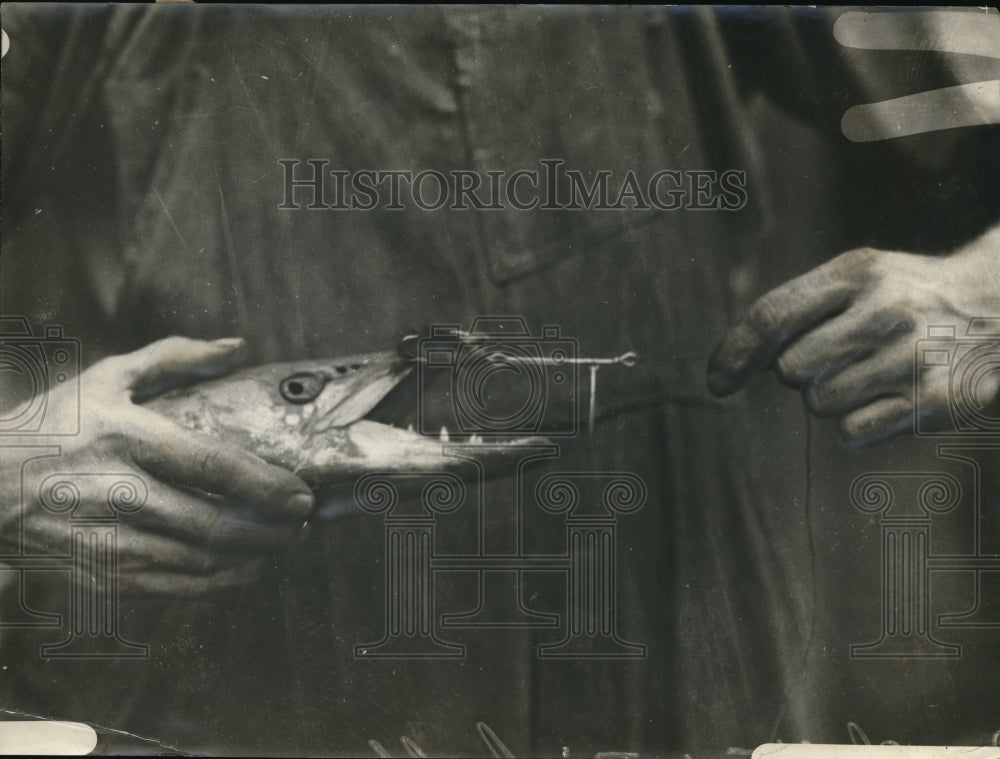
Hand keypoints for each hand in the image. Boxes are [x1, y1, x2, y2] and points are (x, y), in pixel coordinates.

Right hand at [0, 337, 314, 595]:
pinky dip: (219, 585)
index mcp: (126, 437)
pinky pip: (175, 589)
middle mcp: (119, 492)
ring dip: (255, 559)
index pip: (212, 465)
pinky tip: (244, 571)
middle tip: (303, 524)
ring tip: (284, 545)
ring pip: (200, 562)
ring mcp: (108, 540)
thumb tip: (237, 345)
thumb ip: (174, 358)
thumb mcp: (105, 379)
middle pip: (215, 523)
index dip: (266, 485)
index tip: (302, 495)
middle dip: (273, 531)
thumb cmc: (50, 426)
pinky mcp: (101, 575)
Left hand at [707, 226, 999, 446]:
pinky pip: (852, 431)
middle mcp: (887, 311)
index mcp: (857, 273)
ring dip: (830, 397)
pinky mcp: (935, 402)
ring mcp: (913, 358)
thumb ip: (796, 308)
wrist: (997, 307)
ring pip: (820, 403)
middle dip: (799, 373)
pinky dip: (857, 422)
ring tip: (869, 373)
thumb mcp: (856, 278)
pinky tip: (888, 397)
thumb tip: (735, 363)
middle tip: (836, 357)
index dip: (734, 353)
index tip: (717, 383)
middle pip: (792, 370)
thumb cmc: (903, 296)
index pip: (772, 315)